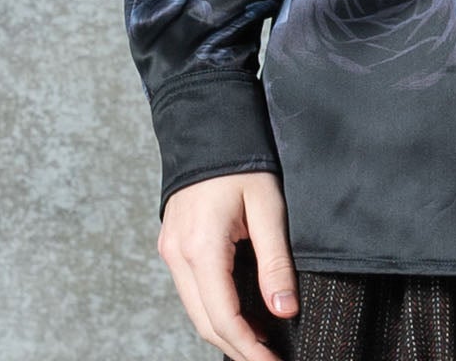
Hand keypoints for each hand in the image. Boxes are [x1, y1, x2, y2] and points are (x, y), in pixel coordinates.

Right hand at [157, 171, 300, 359]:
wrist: (208, 120)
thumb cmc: (241, 158)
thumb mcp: (268, 206)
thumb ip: (275, 262)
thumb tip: (284, 310)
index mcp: (200, 247)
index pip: (223, 318)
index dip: (249, 348)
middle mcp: (178, 254)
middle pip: (205, 322)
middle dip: (237, 348)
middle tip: (269, 360)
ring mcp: (171, 249)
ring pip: (195, 308)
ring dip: (225, 330)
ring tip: (260, 343)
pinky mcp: (173, 242)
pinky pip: (191, 289)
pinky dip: (214, 307)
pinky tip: (239, 311)